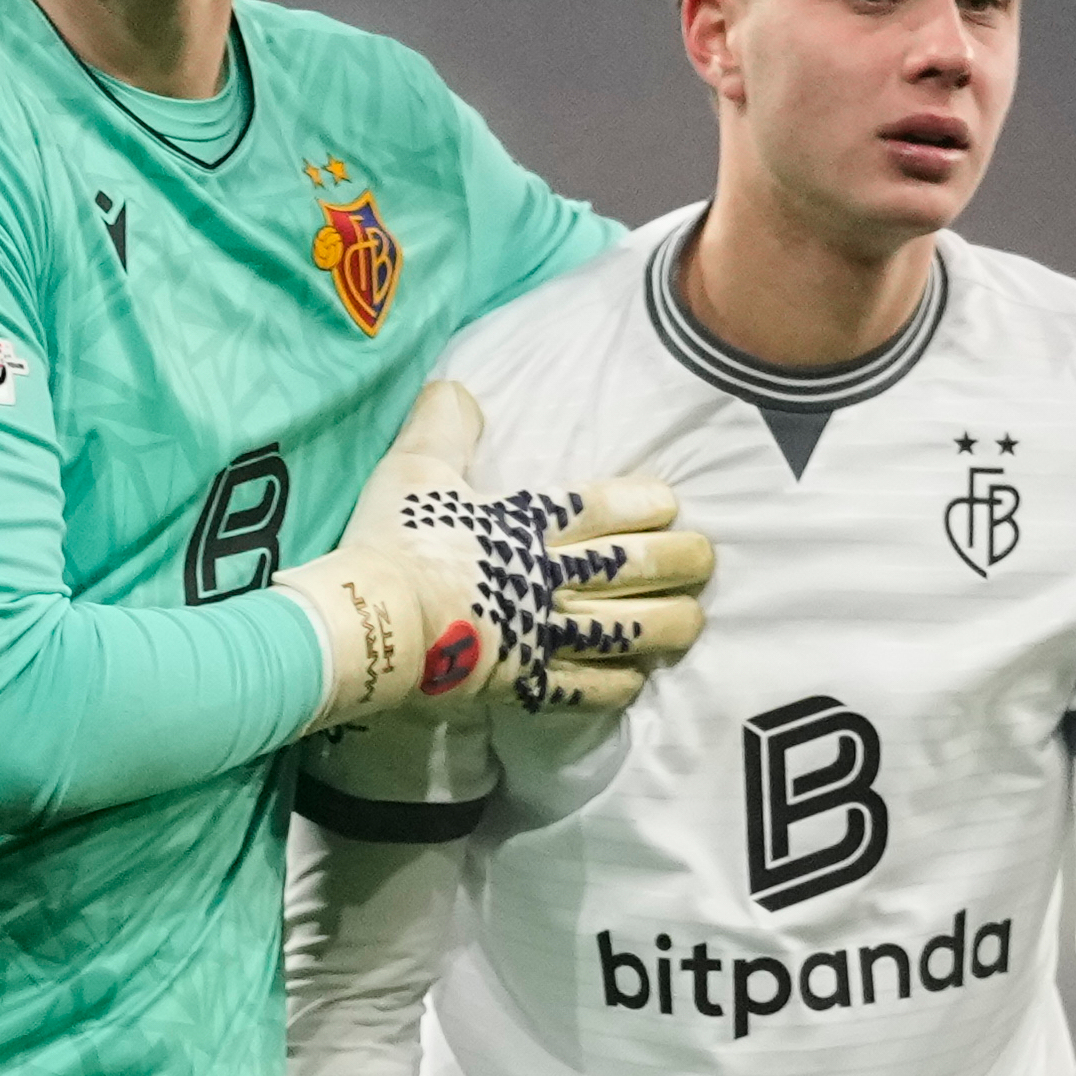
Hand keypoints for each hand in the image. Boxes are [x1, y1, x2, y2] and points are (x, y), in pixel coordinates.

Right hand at [280, 382, 713, 728]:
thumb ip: (443, 426)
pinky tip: (639, 681)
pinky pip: (579, 687)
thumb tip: (457, 387)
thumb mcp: (414, 468)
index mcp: (520, 521)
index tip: (671, 504)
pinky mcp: (521, 682)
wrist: (368, 622)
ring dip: (664, 624)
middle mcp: (541, 575)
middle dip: (673, 562)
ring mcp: (537, 632)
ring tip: (695, 621)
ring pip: (619, 629)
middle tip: (707, 559)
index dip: (639, 504)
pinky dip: (612, 684)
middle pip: (623, 567)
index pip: (595, 508)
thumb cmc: (390, 541)